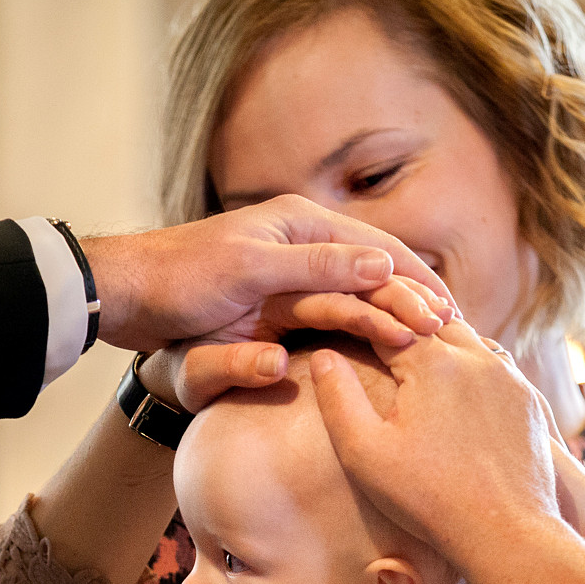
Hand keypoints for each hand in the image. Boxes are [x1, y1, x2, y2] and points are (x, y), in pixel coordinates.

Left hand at [141, 276, 452, 411]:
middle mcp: (305, 249)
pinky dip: (362, 335)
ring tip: (432, 352)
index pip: (380, 250)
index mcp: (304, 225)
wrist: (127, 297)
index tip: (451, 311)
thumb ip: (319, 268)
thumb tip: (385, 267)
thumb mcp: (251, 271)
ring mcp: (292, 282)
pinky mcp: (277, 310)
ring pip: (358, 303)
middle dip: (417, 302)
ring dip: (394, 322)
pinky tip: (384, 358)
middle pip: (377, 277)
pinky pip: (333, 322)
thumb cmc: (182, 276)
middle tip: (457, 338)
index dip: (419, 279)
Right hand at [308, 319, 565, 565]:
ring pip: (467, 339)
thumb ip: (339, 398)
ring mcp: (508, 377)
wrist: (506, 532)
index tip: (345, 329)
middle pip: (431, 321)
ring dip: (440, 342)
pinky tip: (458, 386)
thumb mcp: (364, 453)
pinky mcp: (528, 401)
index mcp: (432, 362)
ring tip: (415, 356)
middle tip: (378, 333)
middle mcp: (475, 357)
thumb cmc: (429, 498)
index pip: (387, 323)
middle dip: (403, 323)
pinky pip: (495, 366)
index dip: (362, 322)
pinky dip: (471, 366)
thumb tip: (323, 356)